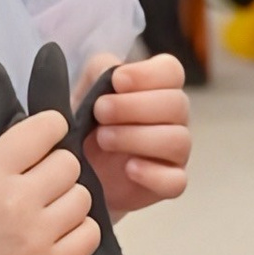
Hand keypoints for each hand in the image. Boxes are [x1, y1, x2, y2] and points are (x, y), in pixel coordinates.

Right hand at [0, 99, 98, 254]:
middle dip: (55, 167)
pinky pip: (89, 236)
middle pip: (70, 164)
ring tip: (46, 209)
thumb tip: (28, 136)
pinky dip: (80, 230)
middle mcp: (16, 200)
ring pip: (83, 198)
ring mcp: (33, 235)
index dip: (50, 129)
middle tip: (38, 181)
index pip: (47, 128)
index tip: (44, 139)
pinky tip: (58, 231)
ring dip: (68, 200)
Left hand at [88, 52, 190, 211]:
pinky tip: (129, 169)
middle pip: (177, 104)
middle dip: (135, 106)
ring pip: (178, 140)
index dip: (148, 74)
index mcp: (157, 89)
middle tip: (100, 111)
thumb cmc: (85, 126)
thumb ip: (99, 71)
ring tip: (103, 139)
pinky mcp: (168, 183)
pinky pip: (176, 181)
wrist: (75, 171)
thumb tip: (115, 71)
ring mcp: (174, 153)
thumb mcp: (84, 91)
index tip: (118, 80)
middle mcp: (172, 119)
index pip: (171, 71)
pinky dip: (153, 174)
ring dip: (138, 137)